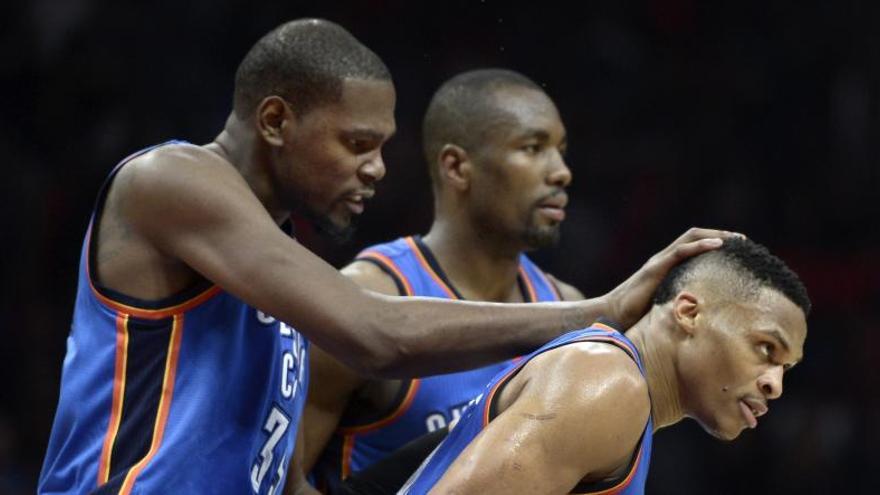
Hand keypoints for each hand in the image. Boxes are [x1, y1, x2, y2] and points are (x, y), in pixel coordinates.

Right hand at [604, 227, 742, 327]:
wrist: (613, 317)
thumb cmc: (636, 318)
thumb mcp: (666, 308)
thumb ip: (681, 304)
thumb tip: (705, 318)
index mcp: (666, 267)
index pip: (693, 246)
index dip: (715, 243)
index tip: (737, 249)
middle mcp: (663, 259)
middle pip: (694, 236)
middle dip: (720, 235)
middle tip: (743, 241)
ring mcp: (659, 262)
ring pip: (689, 238)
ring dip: (714, 235)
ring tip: (736, 240)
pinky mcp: (655, 268)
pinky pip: (681, 251)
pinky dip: (701, 245)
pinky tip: (718, 245)